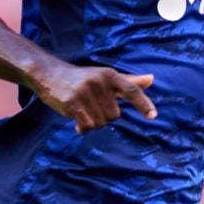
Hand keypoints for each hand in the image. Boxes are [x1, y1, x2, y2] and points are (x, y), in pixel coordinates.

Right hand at [30, 65, 156, 133]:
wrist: (50, 75)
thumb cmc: (82, 78)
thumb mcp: (106, 76)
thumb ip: (129, 81)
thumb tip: (151, 80)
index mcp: (110, 75)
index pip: (131, 90)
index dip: (143, 104)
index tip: (153, 116)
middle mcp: (99, 82)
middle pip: (115, 115)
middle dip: (104, 115)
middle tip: (91, 105)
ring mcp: (85, 92)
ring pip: (101, 123)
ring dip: (92, 122)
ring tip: (82, 109)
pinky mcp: (72, 104)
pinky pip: (87, 126)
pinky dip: (82, 128)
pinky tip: (76, 120)